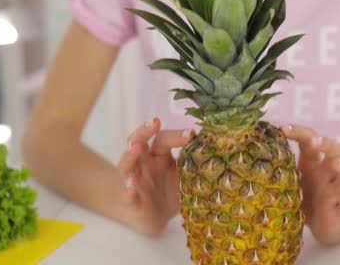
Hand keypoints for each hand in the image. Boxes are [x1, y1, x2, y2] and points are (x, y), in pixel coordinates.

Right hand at [117, 118, 194, 235]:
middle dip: (145, 130)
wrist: (151, 218)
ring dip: (131, 154)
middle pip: (139, 141)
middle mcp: (143, 162)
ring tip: (136, 148)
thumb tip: (213, 152)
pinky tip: (131, 185)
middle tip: (154, 122)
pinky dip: (128, 188)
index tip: (191, 133)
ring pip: (127, 162)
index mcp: (158, 155)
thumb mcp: (183, 178)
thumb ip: (193, 166)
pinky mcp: (129, 198)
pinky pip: (127, 192)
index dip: (176, 135)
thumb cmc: (167, 192)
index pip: (164, 139)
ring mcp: (133, 178)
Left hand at [282, 124, 339, 244]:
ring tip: (336, 164)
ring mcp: (339, 187)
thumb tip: (256, 155)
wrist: (318, 225)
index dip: (299, 132)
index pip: (310, 138)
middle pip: (336, 149)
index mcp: (313, 161)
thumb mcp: (288, 181)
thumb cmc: (303, 198)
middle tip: (315, 143)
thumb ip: (279, 169)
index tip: (283, 130)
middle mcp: (329, 170)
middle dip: (326, 144)